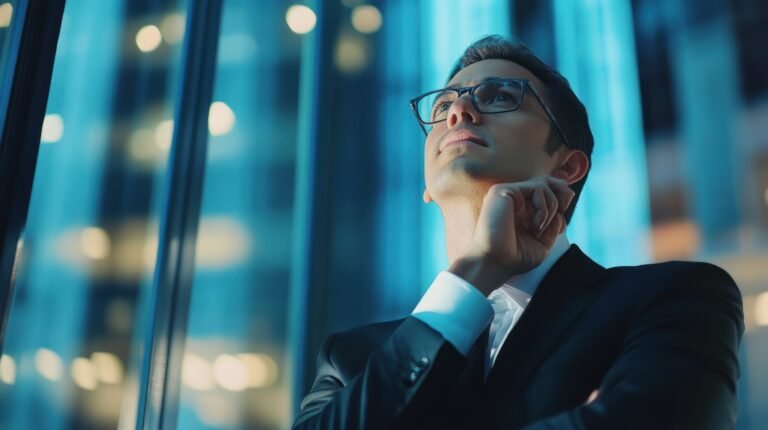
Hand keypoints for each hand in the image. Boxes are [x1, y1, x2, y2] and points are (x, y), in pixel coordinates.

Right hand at [449, 176, 574, 294]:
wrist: (494, 263)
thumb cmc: (514, 258)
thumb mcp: (542, 243)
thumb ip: (553, 225)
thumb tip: (561, 213)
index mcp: (519, 208)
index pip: (546, 192)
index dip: (561, 200)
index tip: (559, 224)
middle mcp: (512, 197)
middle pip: (546, 180)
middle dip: (562, 193)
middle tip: (562, 211)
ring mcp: (506, 192)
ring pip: (544, 185)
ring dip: (550, 209)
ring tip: (538, 230)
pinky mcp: (503, 191)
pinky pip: (537, 188)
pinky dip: (543, 208)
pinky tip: (534, 226)